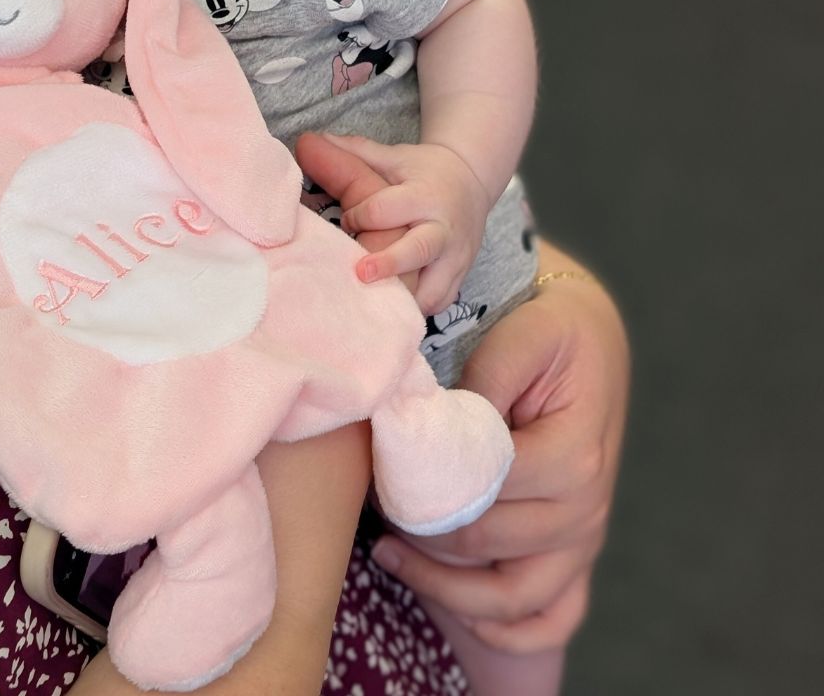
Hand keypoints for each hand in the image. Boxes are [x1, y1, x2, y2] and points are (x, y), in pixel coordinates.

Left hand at [295, 131, 488, 313]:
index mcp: (424, 195)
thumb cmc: (424, 170)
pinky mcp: (460, 275)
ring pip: (434, 286)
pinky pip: (441, 300)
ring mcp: (455, 256)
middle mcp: (443, 228)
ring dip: (405, 296)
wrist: (472, 182)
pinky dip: (419, 307)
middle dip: (390, 263)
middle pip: (419, 249)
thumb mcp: (394, 157)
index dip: (360, 215)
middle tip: (360, 274)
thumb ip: (355, 152)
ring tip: (376, 304)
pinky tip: (394, 308)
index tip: (347, 219)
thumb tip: (309, 140)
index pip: (387, 209)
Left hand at [370, 242, 629, 656]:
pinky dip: (504, 629)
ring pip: (511, 599)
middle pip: (486, 545)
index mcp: (573, 457)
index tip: (383, 468)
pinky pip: (550, 620)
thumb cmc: (550, 335)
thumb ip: (485, 382)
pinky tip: (456, 609)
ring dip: (444, 588)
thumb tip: (440, 431)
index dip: (426, 484)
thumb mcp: (522, 337)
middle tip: (375, 503)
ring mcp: (584, 540)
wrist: (589, 340)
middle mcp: (585, 509)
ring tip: (389, 553)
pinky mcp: (577, 554)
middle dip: (422, 528)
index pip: (485, 491)